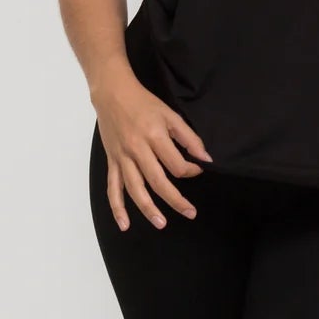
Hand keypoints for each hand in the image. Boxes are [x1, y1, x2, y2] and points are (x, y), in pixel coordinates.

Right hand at [94, 71, 212, 231]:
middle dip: (175, 200)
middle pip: (158, 181)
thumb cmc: (144, 103)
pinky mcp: (112, 162)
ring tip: (161, 223)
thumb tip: (206, 159)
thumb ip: (189, 138)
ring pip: (135, 189)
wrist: (112, 94)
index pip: (176, 164)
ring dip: (148, 209)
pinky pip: (113, 188)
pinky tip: (125, 224)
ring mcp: (122, 158)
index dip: (190, 171)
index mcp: (154, 137)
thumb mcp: (170, 115)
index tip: (197, 170)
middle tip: (190, 213)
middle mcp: (137, 150)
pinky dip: (117, 207)